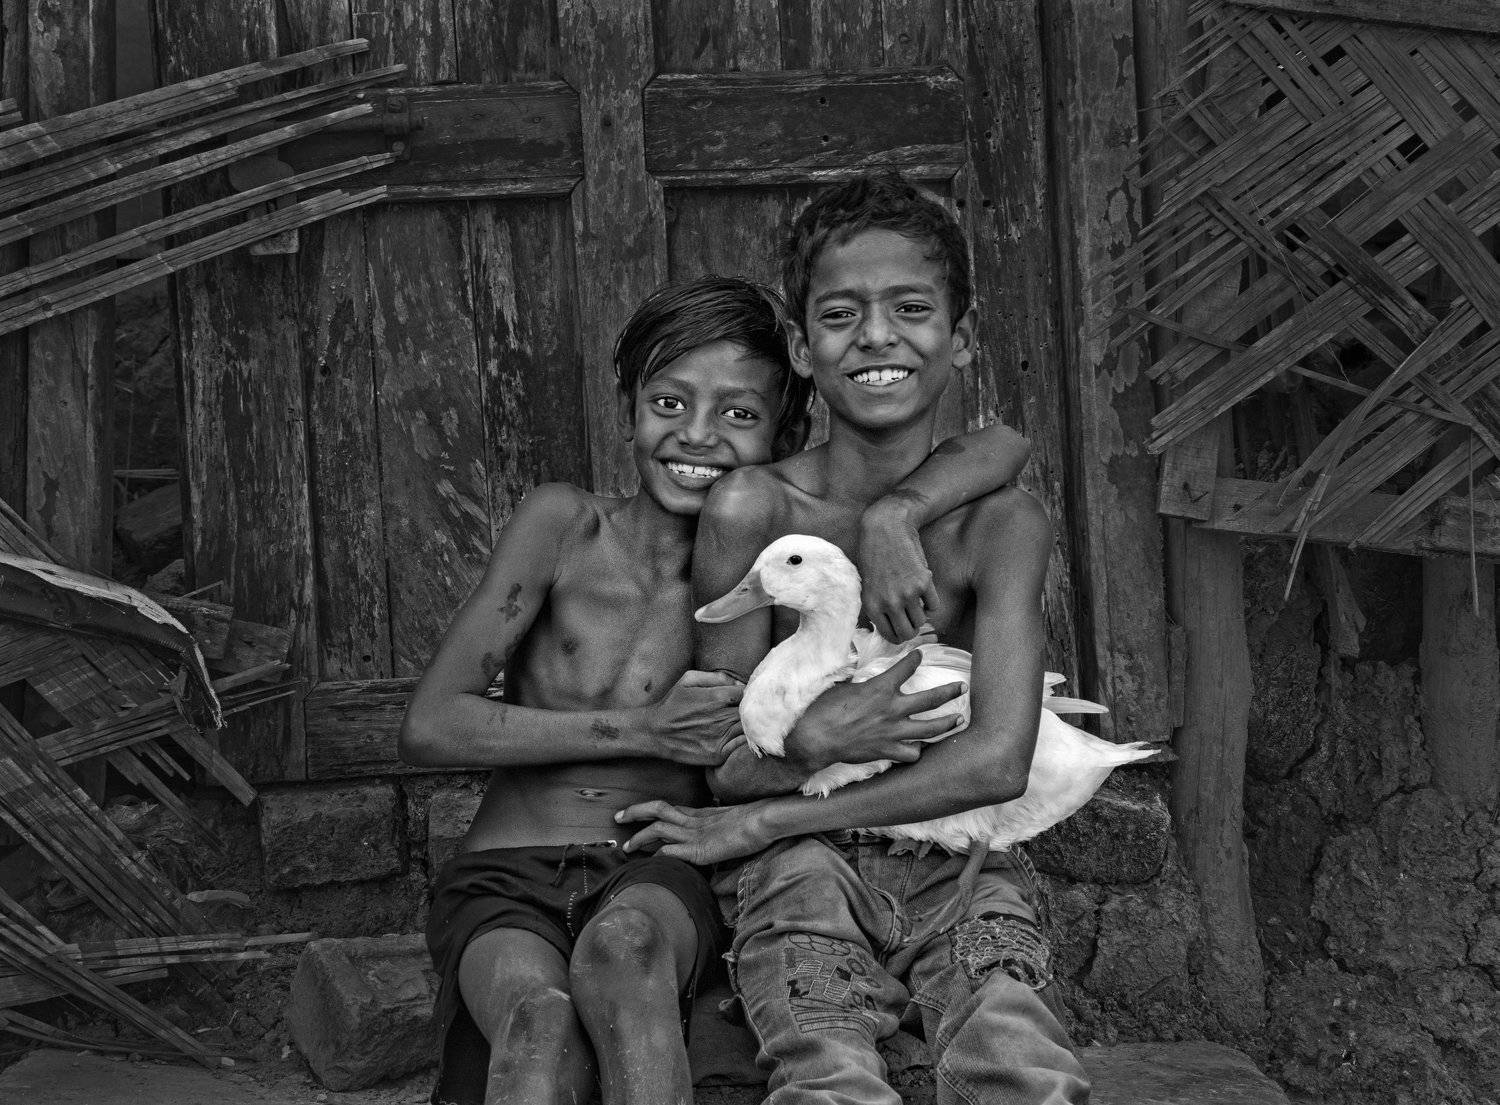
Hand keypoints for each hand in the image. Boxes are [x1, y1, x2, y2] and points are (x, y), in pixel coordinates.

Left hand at [615, 799, 772, 864]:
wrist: (766, 820)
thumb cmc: (756, 822)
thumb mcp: (731, 824)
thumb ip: (717, 830)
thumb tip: (712, 839)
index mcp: (700, 814)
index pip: (668, 809)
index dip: (648, 810)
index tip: (634, 814)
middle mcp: (694, 821)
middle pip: (657, 810)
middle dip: (635, 813)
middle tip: (617, 817)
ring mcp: (696, 834)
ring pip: (659, 829)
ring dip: (640, 837)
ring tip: (628, 846)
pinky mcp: (700, 850)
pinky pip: (673, 851)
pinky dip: (660, 855)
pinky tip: (652, 862)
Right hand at [640, 670, 743, 765]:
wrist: (654, 733)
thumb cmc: (672, 704)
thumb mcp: (688, 680)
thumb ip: (716, 677)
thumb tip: (738, 683)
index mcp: (716, 697)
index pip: (747, 694)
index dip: (746, 694)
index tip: (740, 698)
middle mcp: (721, 718)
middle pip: (750, 712)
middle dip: (749, 710)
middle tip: (744, 711)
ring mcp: (720, 738)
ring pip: (748, 730)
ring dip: (747, 726)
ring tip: (737, 724)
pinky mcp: (718, 754)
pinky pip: (740, 747)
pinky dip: (742, 742)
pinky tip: (735, 738)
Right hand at [789, 651, 964, 771]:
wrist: (816, 738)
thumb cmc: (823, 709)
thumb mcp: (841, 685)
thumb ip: (857, 678)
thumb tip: (855, 666)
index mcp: (880, 688)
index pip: (905, 667)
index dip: (914, 659)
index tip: (919, 655)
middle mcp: (892, 708)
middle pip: (931, 698)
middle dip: (949, 691)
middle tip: (962, 687)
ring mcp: (893, 732)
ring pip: (931, 728)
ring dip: (947, 723)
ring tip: (958, 719)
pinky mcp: (887, 751)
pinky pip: (911, 754)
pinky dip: (917, 751)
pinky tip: (920, 748)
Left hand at [858, 504, 938, 642]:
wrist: (886, 526)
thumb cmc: (872, 552)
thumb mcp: (866, 584)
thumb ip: (877, 606)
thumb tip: (889, 625)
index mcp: (872, 605)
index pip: (890, 636)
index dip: (897, 635)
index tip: (901, 628)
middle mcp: (890, 602)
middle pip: (908, 633)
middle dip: (911, 629)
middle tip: (911, 619)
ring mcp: (908, 593)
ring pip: (922, 621)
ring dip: (921, 614)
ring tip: (916, 602)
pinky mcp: (924, 582)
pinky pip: (934, 606)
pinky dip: (931, 603)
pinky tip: (924, 592)